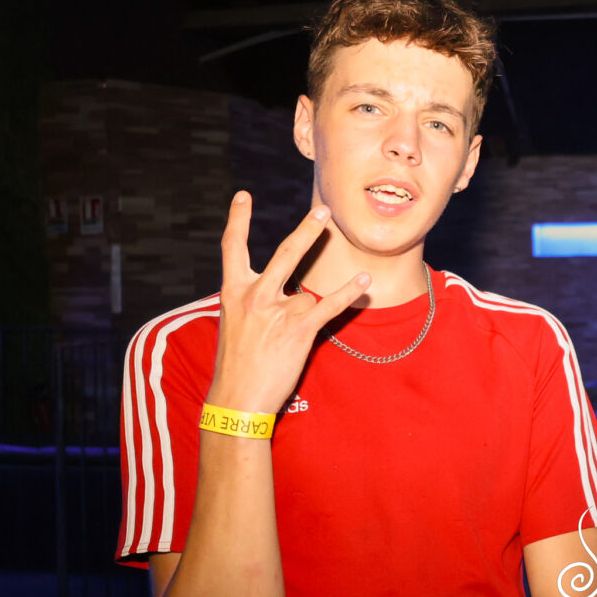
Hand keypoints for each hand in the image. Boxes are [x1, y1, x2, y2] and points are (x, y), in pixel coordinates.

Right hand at [206, 192, 369, 413]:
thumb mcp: (234, 324)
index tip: (243, 196)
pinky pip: (330, 305)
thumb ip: (253, 302)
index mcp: (233, 292)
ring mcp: (277, 312)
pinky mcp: (299, 330)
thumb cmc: (236, 364)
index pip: (232, 247)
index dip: (238, 220)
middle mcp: (255, 296)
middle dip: (307, 230)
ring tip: (294, 334)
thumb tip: (283, 291)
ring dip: (307, 312)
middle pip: (286, 253)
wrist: (236, 400)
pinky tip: (364, 280)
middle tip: (324, 210)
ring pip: (308, 294)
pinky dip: (349, 292)